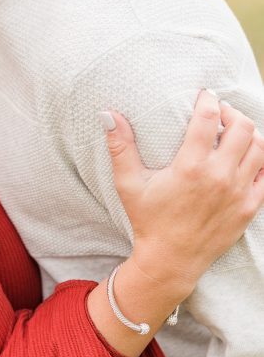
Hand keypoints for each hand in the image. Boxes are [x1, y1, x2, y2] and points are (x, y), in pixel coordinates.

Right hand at [105, 90, 263, 293]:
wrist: (171, 261)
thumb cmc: (148, 220)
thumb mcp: (128, 184)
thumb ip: (120, 146)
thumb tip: (107, 114)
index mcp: (190, 167)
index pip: (208, 118)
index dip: (208, 100)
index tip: (204, 96)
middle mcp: (220, 177)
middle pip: (242, 127)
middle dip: (231, 113)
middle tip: (219, 113)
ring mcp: (239, 192)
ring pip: (258, 146)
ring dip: (247, 133)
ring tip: (233, 132)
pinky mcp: (249, 207)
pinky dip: (258, 159)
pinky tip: (243, 158)